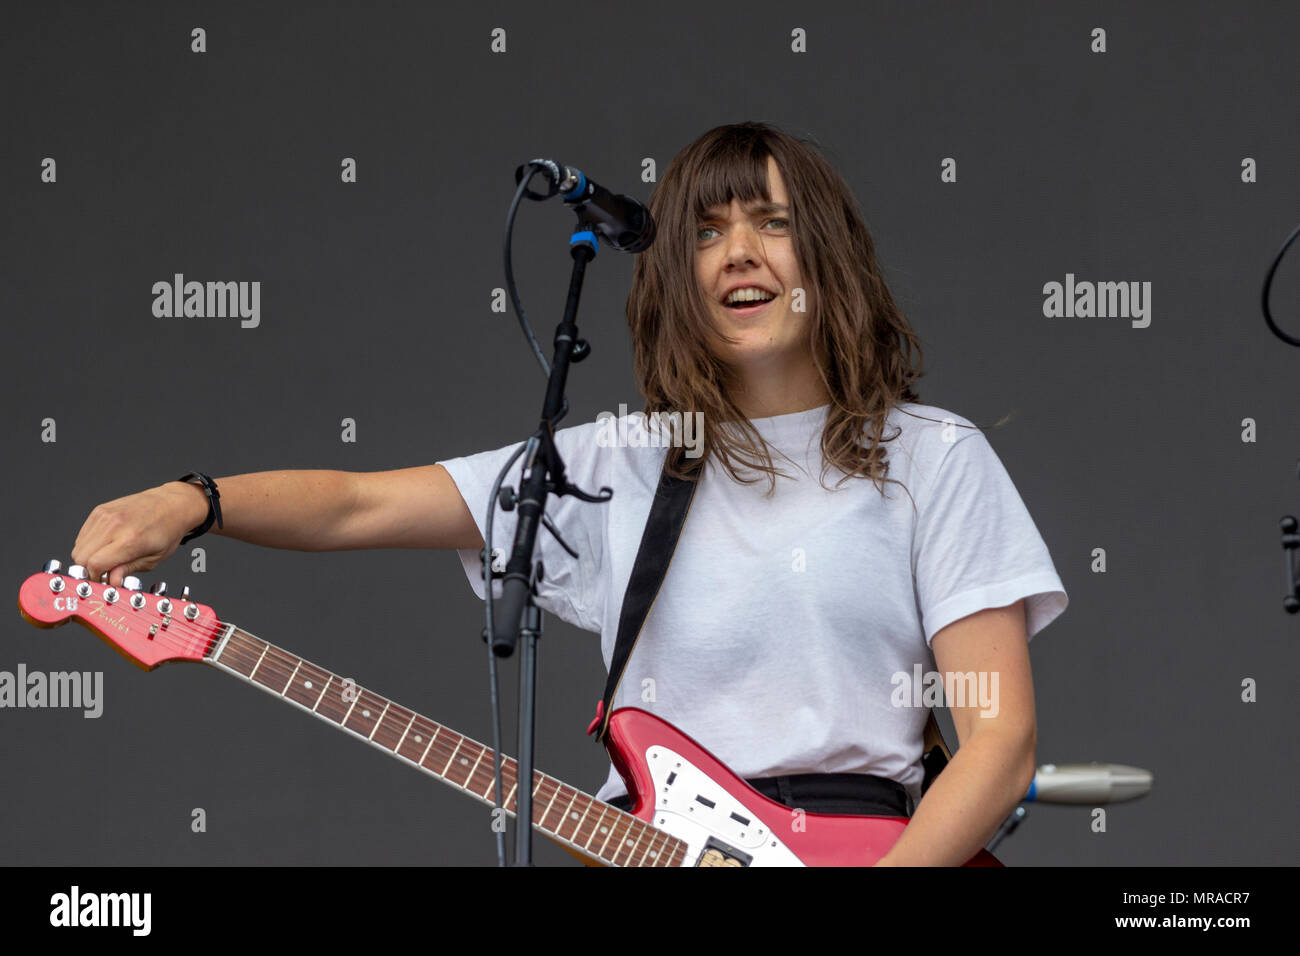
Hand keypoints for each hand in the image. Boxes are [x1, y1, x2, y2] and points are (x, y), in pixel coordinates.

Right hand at [70, 483, 210, 586]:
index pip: (95, 564)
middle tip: (105, 571)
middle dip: (90, 569)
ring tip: (107, 557)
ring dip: (88, 556)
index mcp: (130, 540)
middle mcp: (114, 525)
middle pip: (81, 557)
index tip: (103, 580)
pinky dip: (88, 544)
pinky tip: (105, 545)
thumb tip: (111, 582)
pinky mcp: (99, 510)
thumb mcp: (154, 558)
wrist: (172, 504)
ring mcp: (105, 516)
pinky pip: (83, 534)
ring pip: (79, 546)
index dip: (96, 577)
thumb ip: (128, 570)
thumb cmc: (167, 530)